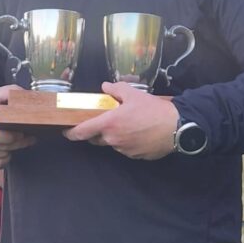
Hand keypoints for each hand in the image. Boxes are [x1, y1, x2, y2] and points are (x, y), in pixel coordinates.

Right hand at [0, 86, 34, 170]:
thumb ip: (13, 94)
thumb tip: (28, 100)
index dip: (10, 136)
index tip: (20, 131)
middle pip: (0, 146)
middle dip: (18, 141)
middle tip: (27, 136)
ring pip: (1, 155)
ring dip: (15, 148)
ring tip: (21, 139)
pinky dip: (6, 157)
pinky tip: (7, 147)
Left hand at [64, 82, 178, 159]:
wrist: (176, 127)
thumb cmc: (154, 110)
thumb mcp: (134, 94)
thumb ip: (116, 89)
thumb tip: (105, 86)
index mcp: (109, 124)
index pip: (82, 132)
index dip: (71, 133)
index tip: (66, 132)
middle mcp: (113, 140)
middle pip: (96, 139)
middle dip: (97, 132)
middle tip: (105, 122)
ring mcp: (124, 150)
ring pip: (112, 144)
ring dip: (114, 136)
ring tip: (128, 125)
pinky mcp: (135, 156)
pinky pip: (125, 149)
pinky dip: (127, 142)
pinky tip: (138, 133)